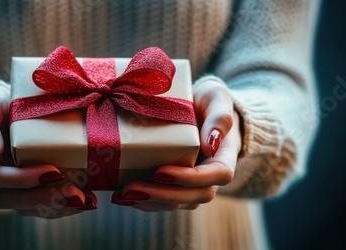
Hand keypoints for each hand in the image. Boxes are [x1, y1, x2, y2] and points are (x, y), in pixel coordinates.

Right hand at [0, 84, 95, 217]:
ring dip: (55, 208)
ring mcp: (9, 186)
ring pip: (25, 208)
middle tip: (75, 192)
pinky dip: (62, 207)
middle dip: (42, 199)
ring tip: (85, 201)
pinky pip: (39, 207)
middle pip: (7, 199)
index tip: (52, 171)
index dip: (18, 178)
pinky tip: (86, 202)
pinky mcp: (27, 190)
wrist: (8, 108)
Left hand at [112, 77, 241, 210]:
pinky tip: (121, 197)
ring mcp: (193, 185)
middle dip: (162, 196)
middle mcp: (211, 177)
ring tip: (122, 196)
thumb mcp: (217, 98)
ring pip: (176, 203)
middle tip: (132, 189)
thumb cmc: (209, 101)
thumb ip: (220, 117)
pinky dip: (143, 201)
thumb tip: (211, 144)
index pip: (217, 176)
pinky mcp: (175, 186)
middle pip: (194, 196)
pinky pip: (163, 201)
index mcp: (224, 157)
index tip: (160, 171)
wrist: (198, 107)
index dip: (189, 178)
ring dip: (149, 203)